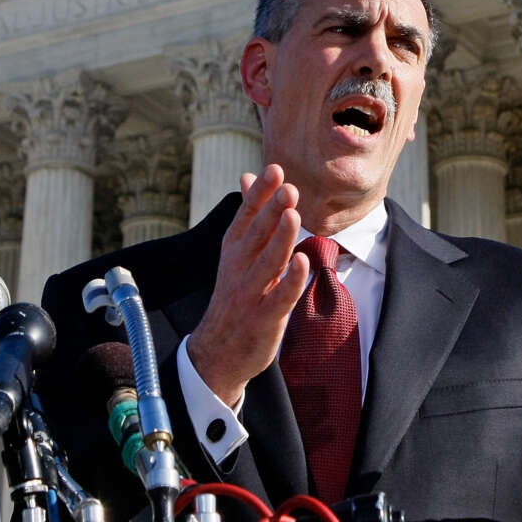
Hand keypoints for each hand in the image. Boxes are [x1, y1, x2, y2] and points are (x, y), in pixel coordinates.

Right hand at [187, 165, 309, 406]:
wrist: (217, 352)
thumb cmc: (235, 294)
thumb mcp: (236, 252)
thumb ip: (249, 214)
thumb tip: (248, 175)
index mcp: (233, 249)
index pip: (246, 216)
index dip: (260, 194)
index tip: (274, 169)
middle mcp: (239, 268)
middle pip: (257, 235)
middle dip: (272, 211)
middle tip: (288, 187)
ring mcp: (250, 294)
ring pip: (268, 263)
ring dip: (281, 239)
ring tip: (293, 215)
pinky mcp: (264, 319)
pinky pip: (280, 298)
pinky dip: (291, 281)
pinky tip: (303, 263)